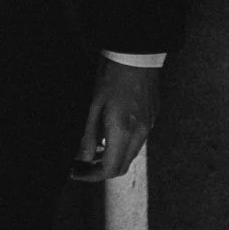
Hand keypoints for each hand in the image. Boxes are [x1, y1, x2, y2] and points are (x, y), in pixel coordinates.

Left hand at [70, 58, 159, 182]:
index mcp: (123, 131)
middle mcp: (140, 133)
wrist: (136, 54)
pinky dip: (122, 146)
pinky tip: (109, 134)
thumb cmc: (111, 76)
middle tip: (82, 163)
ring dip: (112, 158)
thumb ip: (89, 135)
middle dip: (101, 170)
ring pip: (130, 155)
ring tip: (93, 149)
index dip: (91, 175)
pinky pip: (137, 141)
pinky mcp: (152, 118)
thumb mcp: (94, 106)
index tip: (77, 171)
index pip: (109, 168)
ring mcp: (148, 126)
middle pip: (122, 167)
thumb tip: (82, 157)